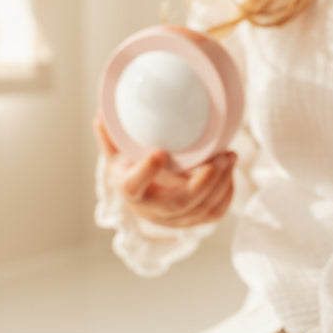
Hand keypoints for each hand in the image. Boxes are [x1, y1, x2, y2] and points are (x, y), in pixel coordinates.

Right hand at [95, 117, 235, 228]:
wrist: (143, 193)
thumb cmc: (131, 166)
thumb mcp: (117, 150)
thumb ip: (110, 133)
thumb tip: (101, 112)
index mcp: (129, 189)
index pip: (132, 186)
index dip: (146, 172)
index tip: (160, 152)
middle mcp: (150, 210)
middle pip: (177, 204)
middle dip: (203, 182)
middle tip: (219, 157)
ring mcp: (173, 219)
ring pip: (201, 210)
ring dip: (220, 184)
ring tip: (230, 157)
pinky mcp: (192, 220)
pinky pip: (214, 214)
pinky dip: (226, 194)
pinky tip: (230, 173)